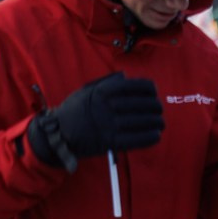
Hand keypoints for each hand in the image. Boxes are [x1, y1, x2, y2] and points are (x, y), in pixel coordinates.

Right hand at [28, 73, 163, 168]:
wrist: (58, 132)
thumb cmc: (74, 110)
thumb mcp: (87, 90)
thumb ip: (106, 83)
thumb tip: (126, 77)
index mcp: (103, 91)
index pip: (135, 86)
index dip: (149, 89)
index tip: (154, 92)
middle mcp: (107, 106)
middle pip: (144, 104)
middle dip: (156, 107)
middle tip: (158, 110)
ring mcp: (109, 124)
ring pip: (143, 122)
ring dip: (156, 122)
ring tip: (160, 123)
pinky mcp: (110, 141)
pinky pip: (137, 139)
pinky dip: (150, 137)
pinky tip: (156, 135)